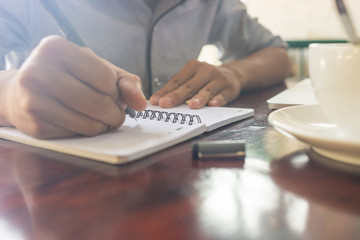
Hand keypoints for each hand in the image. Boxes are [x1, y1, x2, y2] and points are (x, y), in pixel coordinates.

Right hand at [2, 36, 145, 138]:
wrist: (23, 92)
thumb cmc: (68, 77)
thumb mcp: (97, 69)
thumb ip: (126, 82)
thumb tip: (142, 104)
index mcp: (56, 49)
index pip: (105, 79)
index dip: (114, 89)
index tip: (110, 90)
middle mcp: (38, 72)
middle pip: (98, 104)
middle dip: (115, 113)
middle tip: (115, 113)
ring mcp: (32, 101)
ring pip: (89, 126)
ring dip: (104, 125)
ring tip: (101, 118)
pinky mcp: (34, 127)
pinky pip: (77, 137)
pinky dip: (87, 133)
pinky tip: (81, 122)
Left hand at [149, 59, 241, 108]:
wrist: (232, 74)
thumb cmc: (205, 79)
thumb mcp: (192, 78)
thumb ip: (178, 87)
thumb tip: (159, 101)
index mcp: (193, 67)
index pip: (176, 81)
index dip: (165, 91)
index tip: (155, 101)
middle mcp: (205, 71)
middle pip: (189, 86)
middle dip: (176, 96)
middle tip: (165, 104)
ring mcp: (218, 80)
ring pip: (207, 90)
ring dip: (199, 98)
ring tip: (192, 106)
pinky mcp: (229, 89)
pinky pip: (223, 96)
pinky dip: (218, 100)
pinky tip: (213, 104)